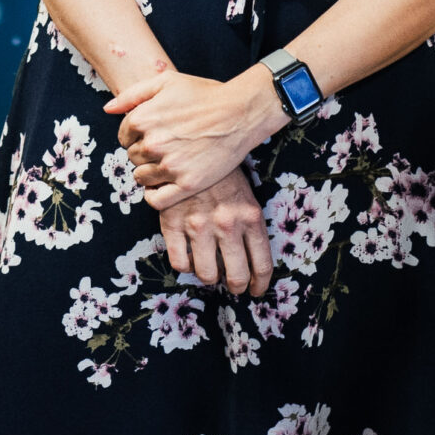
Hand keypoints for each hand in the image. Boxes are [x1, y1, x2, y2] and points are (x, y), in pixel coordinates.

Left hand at [107, 67, 284, 211]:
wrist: (240, 112)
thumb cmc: (205, 95)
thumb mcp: (166, 81)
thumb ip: (132, 95)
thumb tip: (107, 110)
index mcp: (142, 119)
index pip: (123, 136)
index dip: (137, 135)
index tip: (154, 133)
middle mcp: (152, 144)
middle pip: (132, 157)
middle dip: (144, 152)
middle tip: (166, 146)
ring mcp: (170, 166)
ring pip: (141, 178)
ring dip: (150, 172)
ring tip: (169, 162)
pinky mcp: (187, 184)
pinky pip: (156, 200)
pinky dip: (154, 195)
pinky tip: (164, 185)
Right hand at [159, 170, 274, 296]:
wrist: (193, 145)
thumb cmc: (223, 172)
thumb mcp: (248, 196)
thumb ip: (251, 226)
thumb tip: (253, 262)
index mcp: (251, 217)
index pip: (262, 264)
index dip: (259, 284)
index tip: (254, 289)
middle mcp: (227, 224)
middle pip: (236, 276)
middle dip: (236, 287)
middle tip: (233, 287)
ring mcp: (198, 225)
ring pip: (207, 274)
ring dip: (210, 277)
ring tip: (210, 271)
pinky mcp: (172, 222)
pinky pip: (179, 262)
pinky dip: (185, 266)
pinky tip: (188, 258)